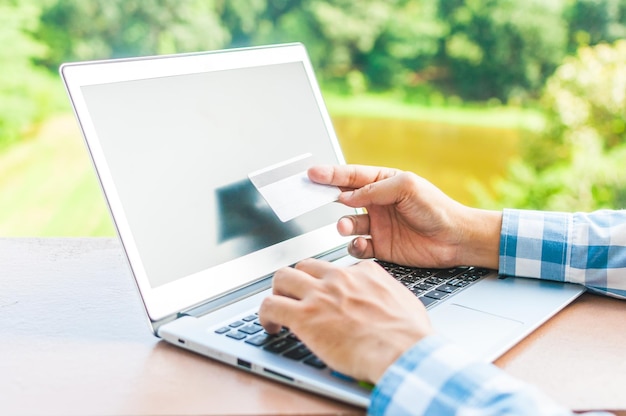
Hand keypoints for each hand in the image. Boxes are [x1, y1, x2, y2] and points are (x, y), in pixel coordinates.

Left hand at [259, 258, 432, 382]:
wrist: (403, 350)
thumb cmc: (409, 334)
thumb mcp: (403, 300)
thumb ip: (386, 294)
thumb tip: (384, 301)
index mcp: (363, 272)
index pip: (335, 269)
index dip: (326, 283)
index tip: (325, 296)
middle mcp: (338, 278)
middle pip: (304, 266)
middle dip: (297, 281)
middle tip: (296, 297)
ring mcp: (319, 294)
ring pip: (282, 278)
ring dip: (277, 292)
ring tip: (278, 308)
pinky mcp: (303, 316)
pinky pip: (270, 305)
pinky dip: (265, 315)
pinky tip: (271, 326)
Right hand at [309, 165, 501, 268]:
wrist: (455, 239)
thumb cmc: (437, 208)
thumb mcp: (406, 187)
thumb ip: (375, 189)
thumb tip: (348, 195)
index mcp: (383, 183)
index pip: (352, 176)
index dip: (331, 174)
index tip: (313, 173)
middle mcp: (377, 204)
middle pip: (344, 198)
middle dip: (327, 197)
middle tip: (313, 198)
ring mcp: (377, 226)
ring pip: (348, 224)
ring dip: (343, 225)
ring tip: (344, 226)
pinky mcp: (380, 247)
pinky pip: (357, 246)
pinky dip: (354, 246)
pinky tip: (361, 243)